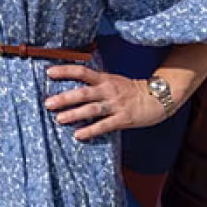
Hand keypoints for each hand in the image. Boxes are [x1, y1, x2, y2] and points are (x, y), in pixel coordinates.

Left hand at [44, 65, 170, 141]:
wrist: (158, 97)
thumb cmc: (131, 90)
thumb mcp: (113, 81)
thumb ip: (95, 83)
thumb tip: (72, 87)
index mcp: (105, 79)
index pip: (82, 72)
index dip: (66, 71)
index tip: (49, 72)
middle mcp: (108, 90)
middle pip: (84, 93)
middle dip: (65, 98)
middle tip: (48, 103)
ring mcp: (116, 105)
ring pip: (92, 109)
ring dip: (74, 114)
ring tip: (59, 119)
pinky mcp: (123, 118)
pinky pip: (104, 125)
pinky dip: (91, 130)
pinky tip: (78, 135)